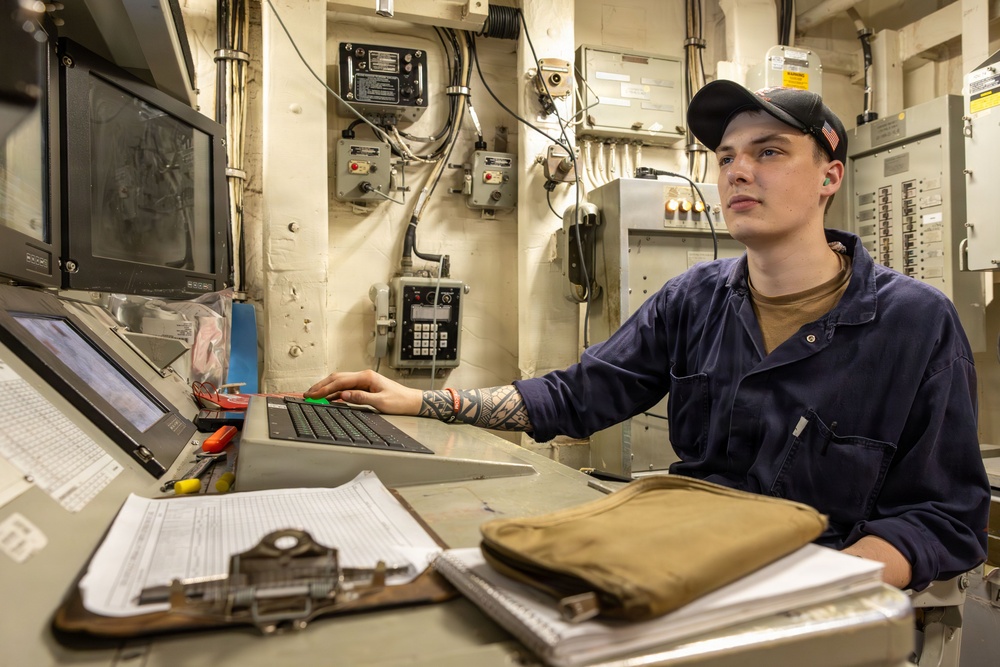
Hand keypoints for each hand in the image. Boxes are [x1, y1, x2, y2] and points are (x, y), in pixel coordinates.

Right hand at [305, 370, 422, 415]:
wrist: (412, 401)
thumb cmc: (400, 401)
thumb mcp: (380, 402)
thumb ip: (360, 398)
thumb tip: (342, 396)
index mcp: (366, 377)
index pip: (340, 381)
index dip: (324, 388)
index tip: (313, 395)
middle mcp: (364, 376)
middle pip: (337, 378)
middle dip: (321, 386)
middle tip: (308, 394)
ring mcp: (364, 380)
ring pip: (340, 382)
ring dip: (327, 388)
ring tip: (314, 395)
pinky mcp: (365, 386)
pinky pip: (346, 388)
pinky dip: (335, 392)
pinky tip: (328, 398)